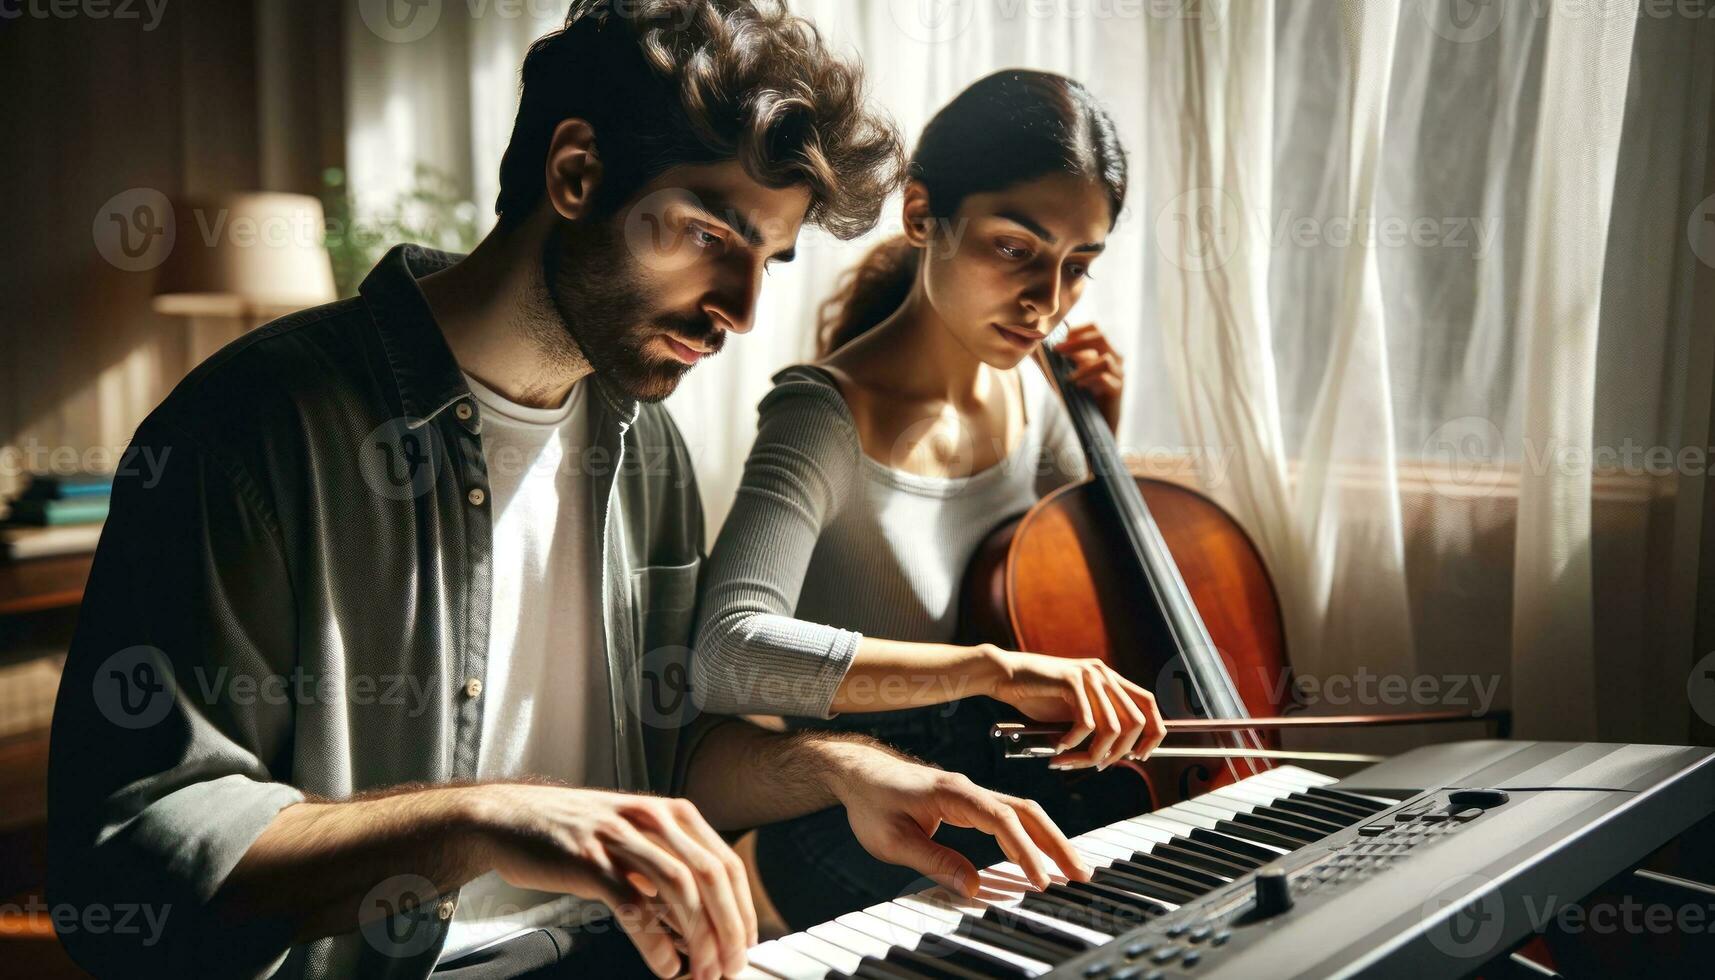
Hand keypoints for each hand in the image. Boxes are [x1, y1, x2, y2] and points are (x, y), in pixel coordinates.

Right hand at [473, 785, 755, 979]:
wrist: (511, 817)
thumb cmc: (575, 832)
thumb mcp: (633, 840)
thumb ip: (668, 875)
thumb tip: (703, 926)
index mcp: (671, 812)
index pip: (726, 863)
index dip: (743, 908)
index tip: (745, 943)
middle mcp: (652, 818)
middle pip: (711, 876)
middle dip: (729, 928)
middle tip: (731, 966)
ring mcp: (620, 838)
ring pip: (680, 890)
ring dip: (700, 938)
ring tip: (704, 973)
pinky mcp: (589, 862)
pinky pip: (634, 906)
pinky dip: (656, 943)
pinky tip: (665, 965)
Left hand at [820, 739, 1093, 896]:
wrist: (858, 772)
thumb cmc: (872, 801)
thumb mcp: (894, 840)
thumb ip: (934, 861)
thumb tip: (972, 886)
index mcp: (954, 792)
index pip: (1002, 820)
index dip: (1025, 851)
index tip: (1040, 881)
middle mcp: (970, 789)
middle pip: (1026, 811)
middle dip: (1056, 842)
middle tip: (1081, 873)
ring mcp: (972, 794)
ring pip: (1023, 811)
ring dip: (1049, 838)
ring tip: (1072, 867)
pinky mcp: (969, 802)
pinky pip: (1010, 816)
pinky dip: (1031, 834)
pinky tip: (1042, 854)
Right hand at [983, 646, 1165, 767]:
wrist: (1003, 675)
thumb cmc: (1034, 695)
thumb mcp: (1072, 711)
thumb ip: (1096, 724)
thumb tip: (1115, 754)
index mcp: (1108, 678)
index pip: (1149, 704)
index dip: (1152, 734)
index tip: (1139, 757)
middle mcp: (1103, 674)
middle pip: (1136, 721)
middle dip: (1120, 752)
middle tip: (1096, 765)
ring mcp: (1088, 675)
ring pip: (1112, 728)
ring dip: (1092, 753)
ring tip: (1071, 760)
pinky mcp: (1071, 681)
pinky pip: (1086, 724)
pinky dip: (1073, 743)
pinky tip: (1057, 747)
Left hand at [1057, 322, 1123, 431]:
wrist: (1095, 424)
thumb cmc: (1079, 396)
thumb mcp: (1064, 375)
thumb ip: (1053, 361)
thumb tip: (1032, 348)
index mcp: (1102, 350)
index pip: (1095, 329)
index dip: (1077, 330)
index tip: (1059, 337)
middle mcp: (1114, 358)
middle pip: (1101, 337)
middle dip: (1077, 342)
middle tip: (1057, 350)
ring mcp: (1118, 374)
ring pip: (1105, 360)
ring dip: (1083, 367)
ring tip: (1068, 378)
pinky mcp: (1118, 390)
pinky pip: (1106, 379)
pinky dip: (1090, 380)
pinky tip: (1078, 387)